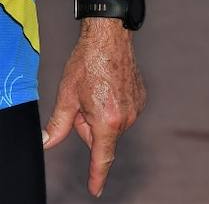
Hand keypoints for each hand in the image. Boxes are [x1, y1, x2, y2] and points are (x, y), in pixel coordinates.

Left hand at [44, 22, 146, 197]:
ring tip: (96, 89)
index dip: (96, 177)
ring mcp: (137, 108)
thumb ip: (58, 125)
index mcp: (107, 121)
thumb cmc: (87, 64)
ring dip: (100, 115)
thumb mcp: (66, 97)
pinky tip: (108, 86)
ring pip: (111, 124)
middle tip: (82, 102)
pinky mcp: (141, 98)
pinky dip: (112, 106)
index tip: (95, 190)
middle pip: (101, 137)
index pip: (101, 157)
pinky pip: (122, 112)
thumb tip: (48, 142)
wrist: (110, 39)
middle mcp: (126, 118)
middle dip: (88, 126)